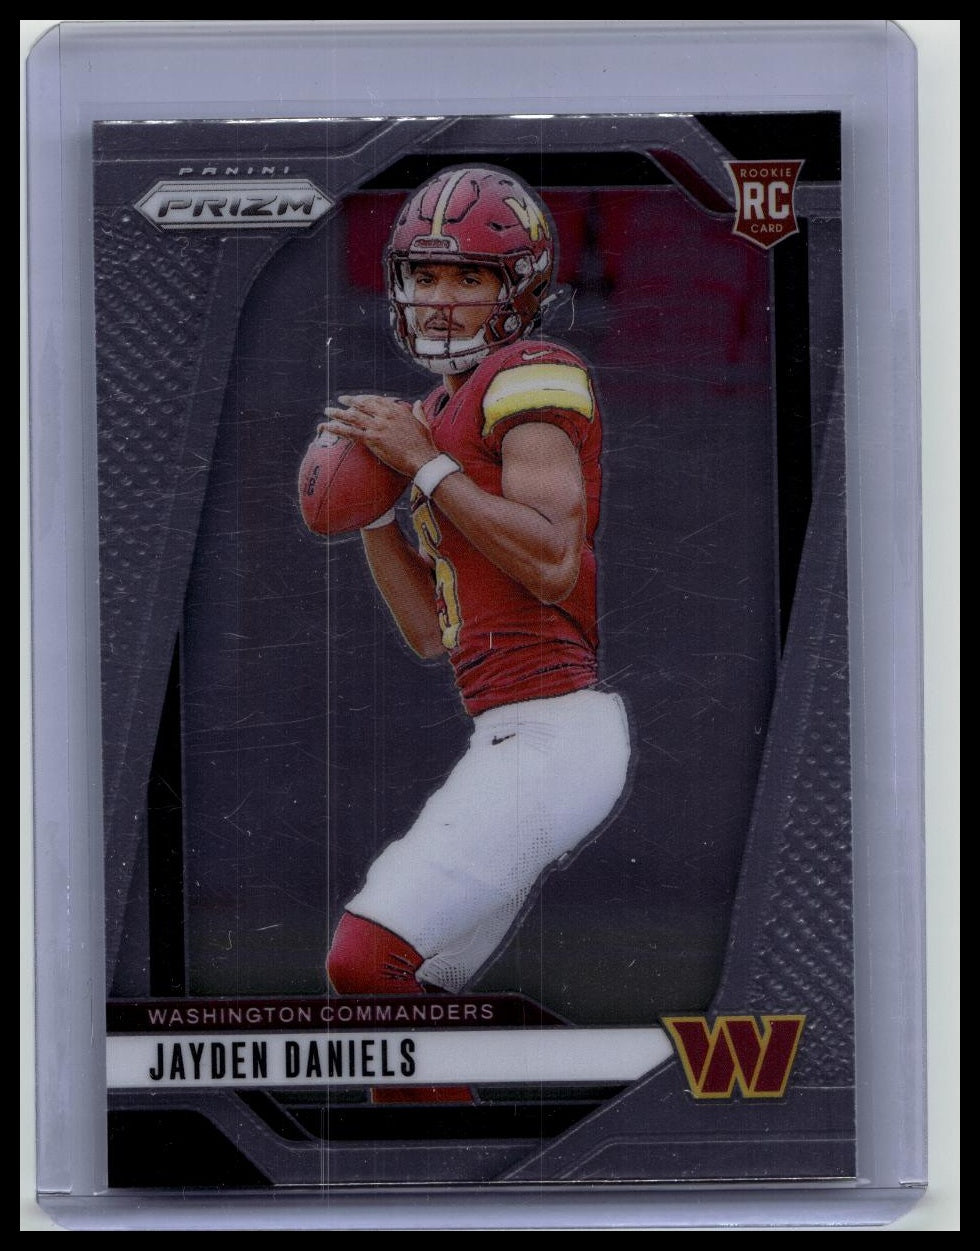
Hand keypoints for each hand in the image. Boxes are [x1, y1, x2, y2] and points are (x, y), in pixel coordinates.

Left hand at [321, 395, 436, 477]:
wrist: (422, 459)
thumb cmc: (424, 445)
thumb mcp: (423, 423)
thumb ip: (418, 412)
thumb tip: (417, 403)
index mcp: (397, 409)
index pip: (376, 399)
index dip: (364, 398)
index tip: (357, 399)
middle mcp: (385, 415)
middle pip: (362, 404)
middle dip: (349, 401)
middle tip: (340, 400)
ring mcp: (378, 426)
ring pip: (353, 416)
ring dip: (338, 413)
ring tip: (328, 411)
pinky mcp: (372, 439)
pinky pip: (351, 432)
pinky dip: (337, 428)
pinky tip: (327, 426)